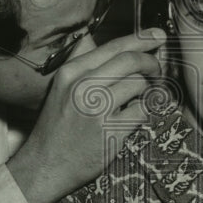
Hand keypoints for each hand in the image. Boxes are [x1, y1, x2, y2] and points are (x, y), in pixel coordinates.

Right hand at [6, 29, 165, 202]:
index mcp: (71, 73)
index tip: (158, 36)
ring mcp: (98, 111)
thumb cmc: (56, 126)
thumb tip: (107, 43)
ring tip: (139, 98)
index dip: (141, 39)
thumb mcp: (61, 88)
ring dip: (148, 90)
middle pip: (131, 61)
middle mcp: (83, 87)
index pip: (113, 47)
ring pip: (139, 85)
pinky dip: (144, 111)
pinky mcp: (111, 132)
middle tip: (157, 70)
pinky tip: (136, 115)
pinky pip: (142, 112)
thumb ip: (83, 64)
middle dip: (151, 63)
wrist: (44, 166)